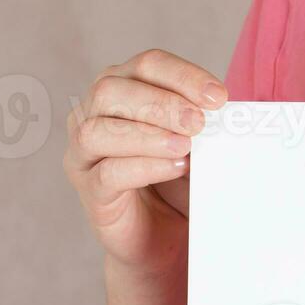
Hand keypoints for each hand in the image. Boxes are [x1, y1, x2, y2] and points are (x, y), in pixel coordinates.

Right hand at [62, 49, 228, 274]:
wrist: (160, 239)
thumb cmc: (175, 184)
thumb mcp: (194, 145)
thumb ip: (200, 123)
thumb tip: (221, 109)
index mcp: (121, 91)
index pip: (146, 65)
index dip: (182, 76)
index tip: (218, 97)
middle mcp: (92, 115)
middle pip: (112, 89)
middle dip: (161, 102)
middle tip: (199, 123)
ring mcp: (83, 154)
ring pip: (98, 129)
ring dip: (147, 134)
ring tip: (185, 146)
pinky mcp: (89, 192)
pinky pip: (107, 173)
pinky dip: (143, 166)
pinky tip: (174, 167)